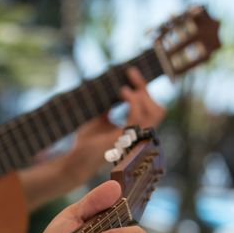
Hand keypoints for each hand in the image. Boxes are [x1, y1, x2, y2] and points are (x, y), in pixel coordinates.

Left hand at [61, 67, 164, 185]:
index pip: (151, 108)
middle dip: (146, 90)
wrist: (75, 160)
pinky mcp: (122, 139)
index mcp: (135, 129)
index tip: (131, 72)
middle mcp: (138, 134)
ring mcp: (132, 138)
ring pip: (154, 114)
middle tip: (130, 76)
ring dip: (140, 96)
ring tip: (123, 89)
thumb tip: (111, 85)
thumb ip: (108, 105)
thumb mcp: (99, 118)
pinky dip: (133, 101)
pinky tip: (122, 92)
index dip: (144, 89)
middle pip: (158, 110)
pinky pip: (138, 118)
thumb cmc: (87, 142)